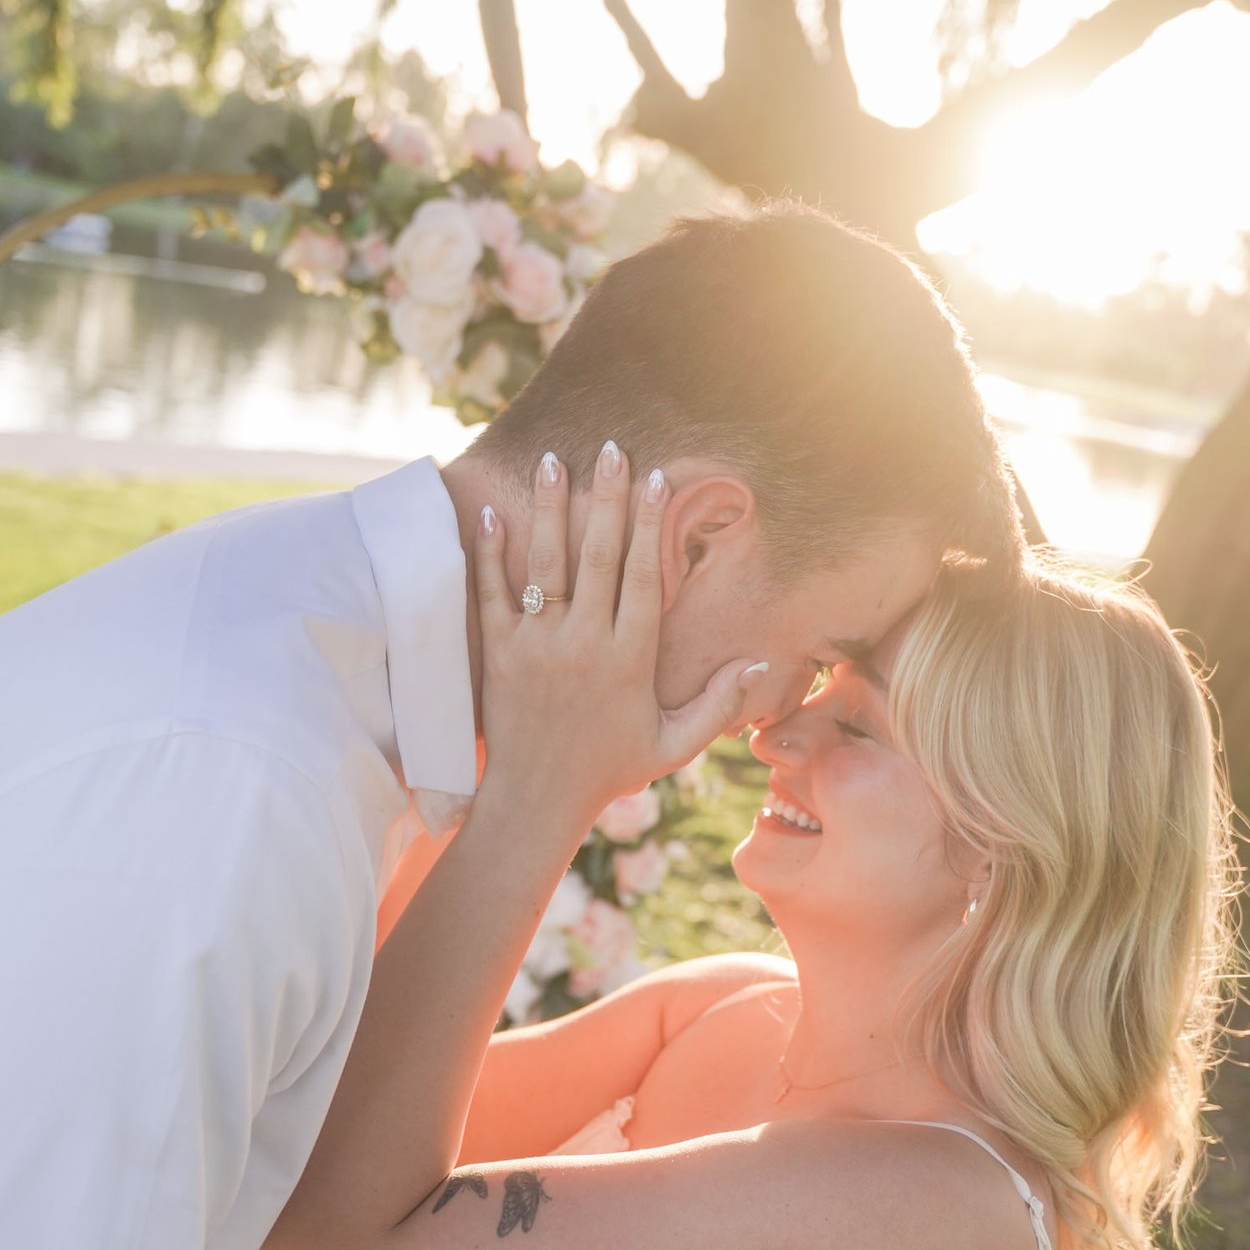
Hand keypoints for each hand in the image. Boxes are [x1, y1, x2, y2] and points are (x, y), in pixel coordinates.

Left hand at [475, 442, 761, 835]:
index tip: (657, 479)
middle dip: (608, 499)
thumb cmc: (609, 770)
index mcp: (629, 660)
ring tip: (553, 460)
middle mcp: (584, 645)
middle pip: (599, 557)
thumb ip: (717, 703)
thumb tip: (758, 663)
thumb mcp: (673, 744)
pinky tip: (492, 513)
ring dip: (550, 509)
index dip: (652, 524)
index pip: (645, 577)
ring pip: (546, 564)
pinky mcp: (500, 655)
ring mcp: (538, 647)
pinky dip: (491, 553)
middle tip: (612, 449)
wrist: (537, 800)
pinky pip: (492, 594)